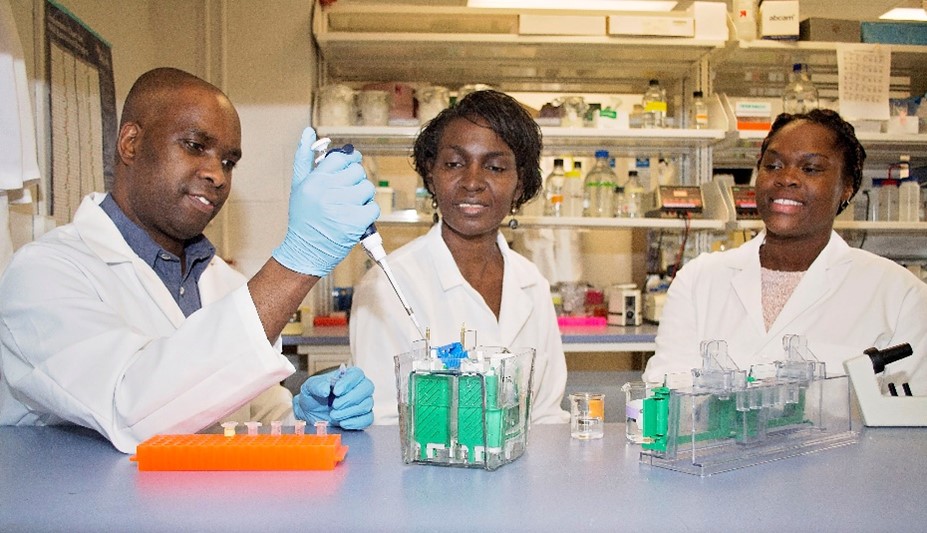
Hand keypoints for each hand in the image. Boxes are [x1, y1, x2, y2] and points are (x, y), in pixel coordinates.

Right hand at [272, 127, 378, 276]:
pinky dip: (368, 213)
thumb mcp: (299, 186)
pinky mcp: (355, 223)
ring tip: (349, 206)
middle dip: (355, 181)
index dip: (349, 161)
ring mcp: (342, 208)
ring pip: (367, 188)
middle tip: (346, 192)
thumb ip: (304, 158)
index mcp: (314, 181)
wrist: (305, 251)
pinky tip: (355, 218)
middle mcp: (327, 192)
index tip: (350, 165)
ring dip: (362, 197)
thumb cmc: (303, 219)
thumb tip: (308, 132)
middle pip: (357, 172)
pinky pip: (373, 208)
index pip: (341, 158)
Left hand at [293, 366, 374, 428]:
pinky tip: (342, 423)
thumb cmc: (313, 396)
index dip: (349, 382)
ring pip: (367, 404)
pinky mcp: (362, 417)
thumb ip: (317, 385)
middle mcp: (359, 387)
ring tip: (334, 415)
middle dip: (350, 398)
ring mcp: (363, 402)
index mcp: (348, 375)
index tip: (336, 391)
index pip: (357, 374)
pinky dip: (355, 422)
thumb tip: (326, 390)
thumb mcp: (310, 387)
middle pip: (367, 388)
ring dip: (350, 411)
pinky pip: (367, 419)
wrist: (311, 413)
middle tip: (335, 405)